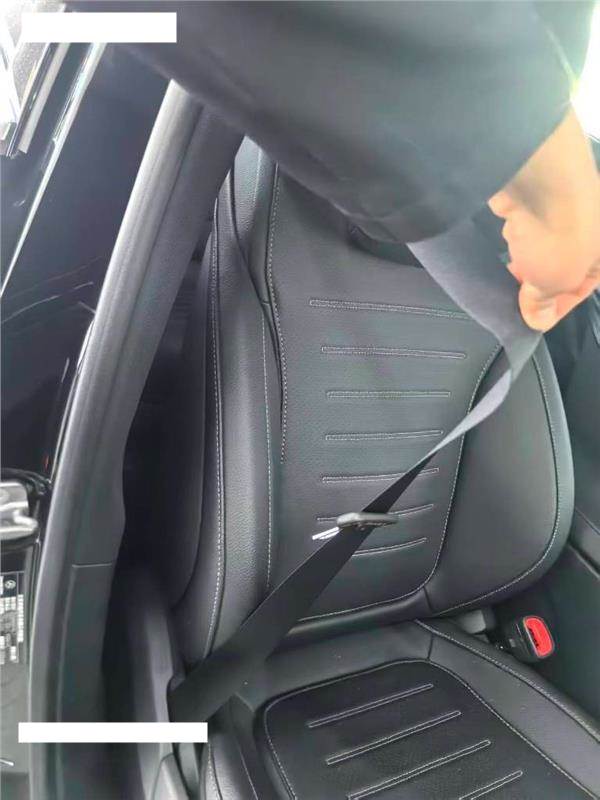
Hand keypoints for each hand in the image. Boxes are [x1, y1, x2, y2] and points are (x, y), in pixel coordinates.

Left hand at [489, 108, 599, 331]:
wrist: (541, 178)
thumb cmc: (560, 236)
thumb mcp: (555, 282)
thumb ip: (545, 301)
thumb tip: (537, 319)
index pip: (584, 287)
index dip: (557, 306)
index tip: (532, 317)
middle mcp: (591, 225)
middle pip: (565, 261)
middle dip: (540, 278)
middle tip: (518, 292)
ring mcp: (567, 203)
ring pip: (547, 238)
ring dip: (529, 253)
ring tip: (514, 264)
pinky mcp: (541, 190)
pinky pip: (530, 217)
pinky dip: (520, 227)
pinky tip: (510, 232)